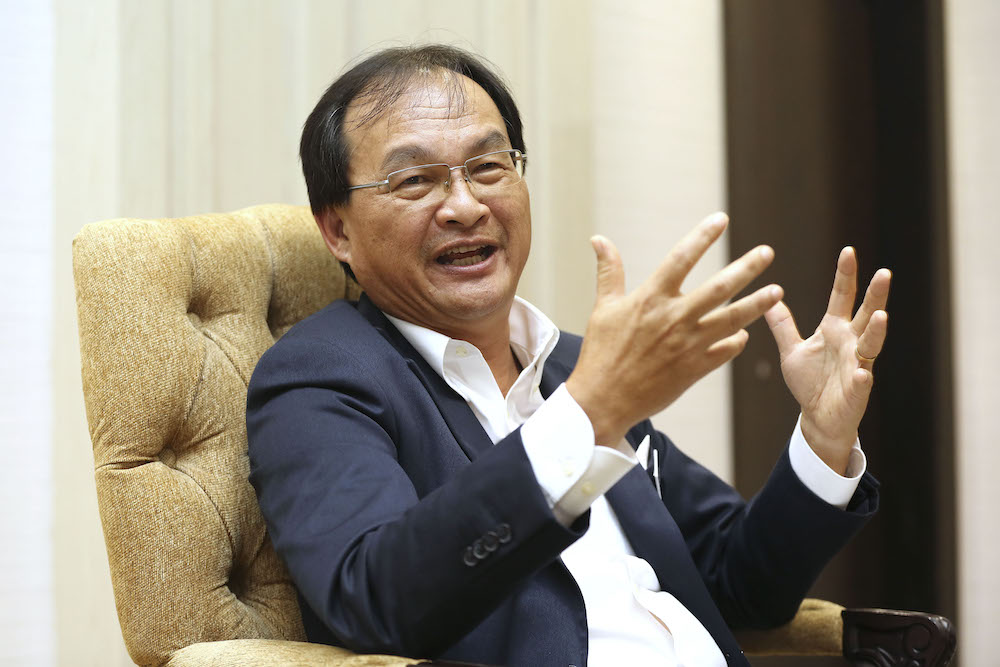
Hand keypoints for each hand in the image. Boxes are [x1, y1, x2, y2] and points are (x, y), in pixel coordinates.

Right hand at [566, 212, 783, 445]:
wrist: (604, 400)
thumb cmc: (601, 352)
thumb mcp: (602, 308)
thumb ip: (609, 271)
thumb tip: (599, 239)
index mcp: (650, 299)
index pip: (681, 258)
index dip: (702, 237)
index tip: (721, 220)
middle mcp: (674, 318)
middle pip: (719, 287)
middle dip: (746, 268)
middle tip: (767, 252)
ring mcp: (687, 345)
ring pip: (732, 320)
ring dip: (757, 304)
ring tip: (777, 291)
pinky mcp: (694, 369)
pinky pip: (725, 351)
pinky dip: (737, 341)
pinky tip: (744, 334)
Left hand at [764, 247, 890, 473]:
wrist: (818, 418)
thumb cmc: (810, 382)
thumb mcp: (792, 350)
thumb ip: (783, 326)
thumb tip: (769, 299)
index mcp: (834, 329)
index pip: (842, 296)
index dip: (846, 275)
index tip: (848, 251)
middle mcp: (850, 342)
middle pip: (866, 314)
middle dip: (875, 295)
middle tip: (884, 273)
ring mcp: (857, 364)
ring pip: (871, 344)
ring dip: (877, 330)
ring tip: (882, 316)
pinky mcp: (857, 390)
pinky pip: (862, 382)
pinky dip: (862, 377)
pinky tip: (863, 372)